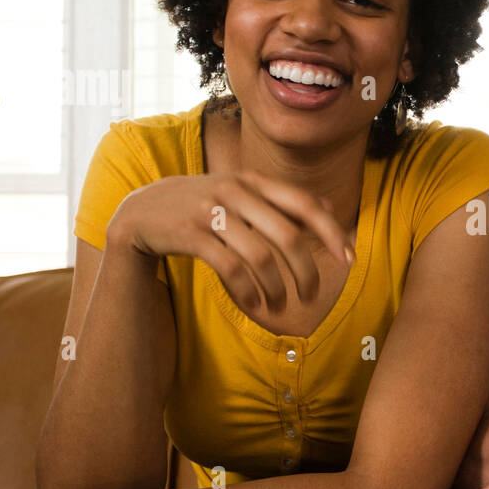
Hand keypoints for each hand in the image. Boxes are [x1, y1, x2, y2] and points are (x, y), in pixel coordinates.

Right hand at [106, 171, 351, 313]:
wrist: (140, 212)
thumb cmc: (201, 206)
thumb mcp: (240, 193)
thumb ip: (281, 200)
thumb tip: (328, 206)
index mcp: (253, 181)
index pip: (305, 204)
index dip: (331, 232)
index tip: (348, 260)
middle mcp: (235, 191)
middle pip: (288, 235)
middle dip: (306, 271)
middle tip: (312, 296)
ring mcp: (211, 211)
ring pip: (260, 256)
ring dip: (276, 288)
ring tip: (279, 307)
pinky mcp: (189, 234)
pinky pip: (230, 268)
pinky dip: (247, 291)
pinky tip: (254, 304)